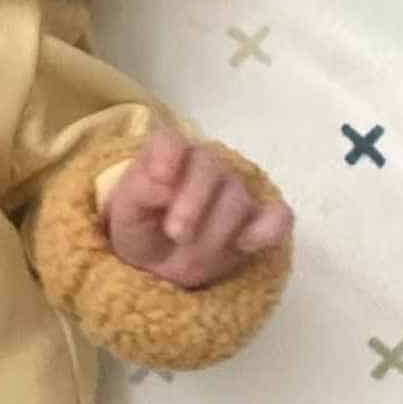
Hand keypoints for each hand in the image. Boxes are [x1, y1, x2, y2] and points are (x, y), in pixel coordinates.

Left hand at [105, 127, 292, 289]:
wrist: (156, 262)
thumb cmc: (138, 228)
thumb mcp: (125, 212)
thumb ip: (139, 190)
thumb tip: (165, 182)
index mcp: (168, 156)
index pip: (170, 141)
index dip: (169, 154)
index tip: (161, 178)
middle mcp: (204, 166)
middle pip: (210, 168)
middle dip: (193, 202)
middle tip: (176, 233)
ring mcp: (234, 191)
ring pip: (236, 200)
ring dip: (213, 232)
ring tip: (189, 253)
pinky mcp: (257, 219)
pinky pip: (278, 217)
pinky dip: (269, 229)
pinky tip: (247, 244)